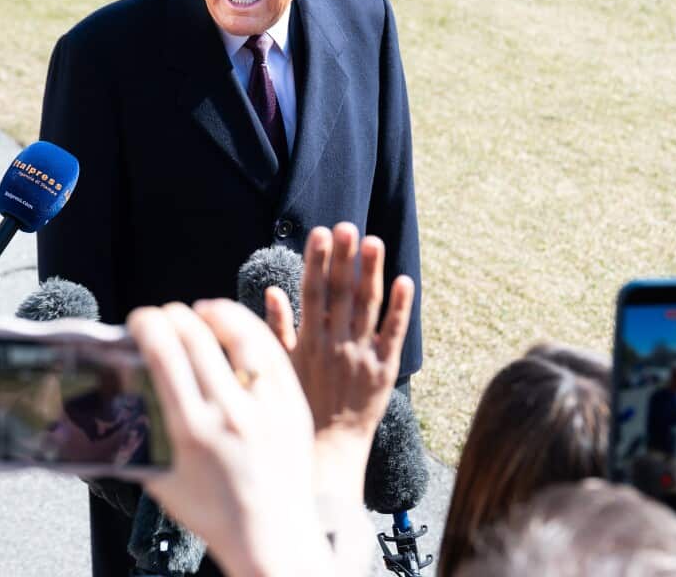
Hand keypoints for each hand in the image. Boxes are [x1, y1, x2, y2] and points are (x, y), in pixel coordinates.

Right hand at [131, 300, 333, 576]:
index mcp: (192, 432)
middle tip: (162, 315)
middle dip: (172, 315)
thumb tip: (118, 397)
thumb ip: (140, 438)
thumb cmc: (212, 513)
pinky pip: (272, 351)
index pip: (164, 355)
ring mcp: (267, 408)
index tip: (140, 321)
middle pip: (196, 338)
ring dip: (214, 312)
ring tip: (200, 311)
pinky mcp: (293, 405)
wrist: (272, 538)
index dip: (148, 325)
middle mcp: (230, 415)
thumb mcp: (161, 478)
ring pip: (240, 335)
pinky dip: (250, 329)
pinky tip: (234, 325)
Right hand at [266, 223, 413, 484]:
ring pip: (367, 306)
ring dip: (370, 272)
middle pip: (340, 292)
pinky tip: (404, 281)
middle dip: (343, 257)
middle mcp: (334, 344)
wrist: (328, 450)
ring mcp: (361, 355)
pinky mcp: (384, 370)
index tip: (318, 232)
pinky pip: (393, 334)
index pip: (311, 292)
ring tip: (373, 241)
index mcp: (307, 341)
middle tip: (347, 225)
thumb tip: (271, 291)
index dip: (315, 261)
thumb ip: (277, 329)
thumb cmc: (298, 407)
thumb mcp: (279, 368)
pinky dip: (399, 308)